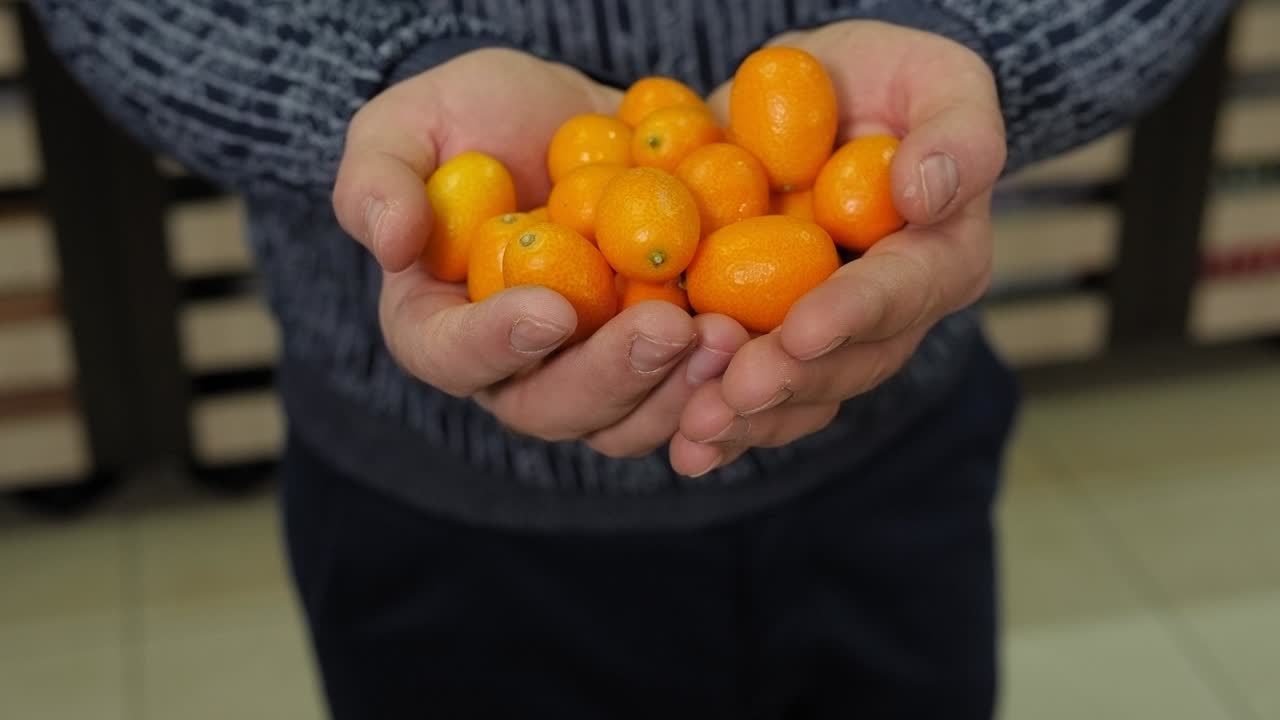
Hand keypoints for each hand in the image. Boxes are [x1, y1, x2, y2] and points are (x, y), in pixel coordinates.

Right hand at [333, 49, 745, 455]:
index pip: (450, 356)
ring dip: (677, 393)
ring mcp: (588, 373)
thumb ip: (376, 180)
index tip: (550, 311)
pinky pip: (686, 397)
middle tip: (669, 330)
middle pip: (549, 409)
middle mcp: (513, 370)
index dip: (495, 344)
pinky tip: (762, 340)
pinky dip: (723, 381)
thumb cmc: (470, 120)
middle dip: (611, 378)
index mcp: (439, 326)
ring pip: (625, 423)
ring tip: (729, 336)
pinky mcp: (653, 363)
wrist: (564, 121)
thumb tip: (391, 244)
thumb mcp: (407, 126)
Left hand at [670, 21, 1006, 475]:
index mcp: (939, 258)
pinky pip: (750, 395)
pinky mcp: (771, 343)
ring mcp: (828, 340)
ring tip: (696, 433)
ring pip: (798, 397)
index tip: (803, 328)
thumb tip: (928, 192)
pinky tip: (679, 442)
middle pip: (849, 365)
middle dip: (789, 382)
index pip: (903, 291)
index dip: (854, 314)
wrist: (810, 102)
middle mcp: (890, 318)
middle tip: (733, 393)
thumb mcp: (934, 77)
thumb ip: (955, 130)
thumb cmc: (884, 81)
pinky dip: (717, 419)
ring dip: (747, 420)